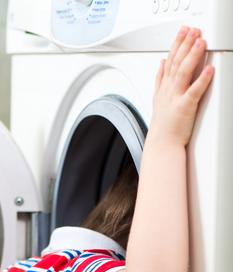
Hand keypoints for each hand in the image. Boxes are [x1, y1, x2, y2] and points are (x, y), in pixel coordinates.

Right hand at [149, 27, 213, 146]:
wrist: (162, 144)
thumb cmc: (164, 125)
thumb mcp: (158, 98)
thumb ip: (160, 79)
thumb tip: (162, 63)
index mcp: (164, 87)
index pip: (169, 60)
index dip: (176, 44)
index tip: (183, 32)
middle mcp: (169, 90)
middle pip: (175, 63)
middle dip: (184, 44)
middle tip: (192, 31)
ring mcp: (175, 98)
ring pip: (183, 72)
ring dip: (192, 56)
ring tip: (200, 42)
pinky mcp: (185, 107)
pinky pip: (194, 91)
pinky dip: (202, 79)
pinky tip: (209, 69)